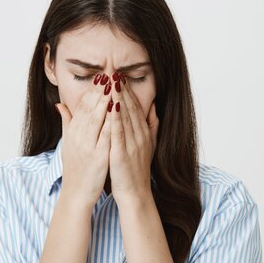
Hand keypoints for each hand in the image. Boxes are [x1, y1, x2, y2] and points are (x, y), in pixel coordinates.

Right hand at [55, 73, 112, 206]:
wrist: (76, 193)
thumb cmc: (75, 168)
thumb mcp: (68, 143)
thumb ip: (66, 122)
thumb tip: (60, 104)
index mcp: (72, 132)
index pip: (82, 106)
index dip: (92, 91)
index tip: (101, 78)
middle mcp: (78, 137)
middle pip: (89, 109)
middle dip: (100, 91)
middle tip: (109, 75)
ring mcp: (88, 147)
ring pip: (97, 119)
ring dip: (105, 102)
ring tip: (114, 87)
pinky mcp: (98, 157)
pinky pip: (106, 136)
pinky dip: (112, 123)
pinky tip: (119, 112)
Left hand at [107, 72, 158, 202]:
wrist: (136, 193)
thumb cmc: (137, 169)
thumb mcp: (149, 144)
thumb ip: (151, 125)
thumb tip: (153, 106)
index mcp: (144, 132)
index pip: (135, 106)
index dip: (127, 90)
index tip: (119, 75)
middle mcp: (140, 135)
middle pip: (130, 107)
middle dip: (121, 88)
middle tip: (113, 70)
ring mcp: (132, 143)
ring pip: (124, 116)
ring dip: (117, 97)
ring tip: (111, 81)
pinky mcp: (123, 153)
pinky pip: (119, 132)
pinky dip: (115, 117)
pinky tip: (110, 105)